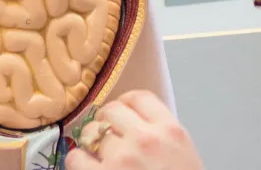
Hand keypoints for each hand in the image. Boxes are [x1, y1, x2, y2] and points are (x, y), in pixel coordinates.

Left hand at [66, 91, 200, 169]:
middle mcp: (145, 139)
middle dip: (106, 125)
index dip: (126, 105)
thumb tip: (131, 126)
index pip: (139, 98)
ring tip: (99, 159)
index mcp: (171, 132)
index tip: (122, 116)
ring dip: (91, 145)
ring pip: (89, 133)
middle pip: (110, 111)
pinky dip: (79, 164)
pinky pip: (75, 157)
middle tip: (108, 141)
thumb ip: (162, 139)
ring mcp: (121, 159)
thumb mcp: (184, 159)